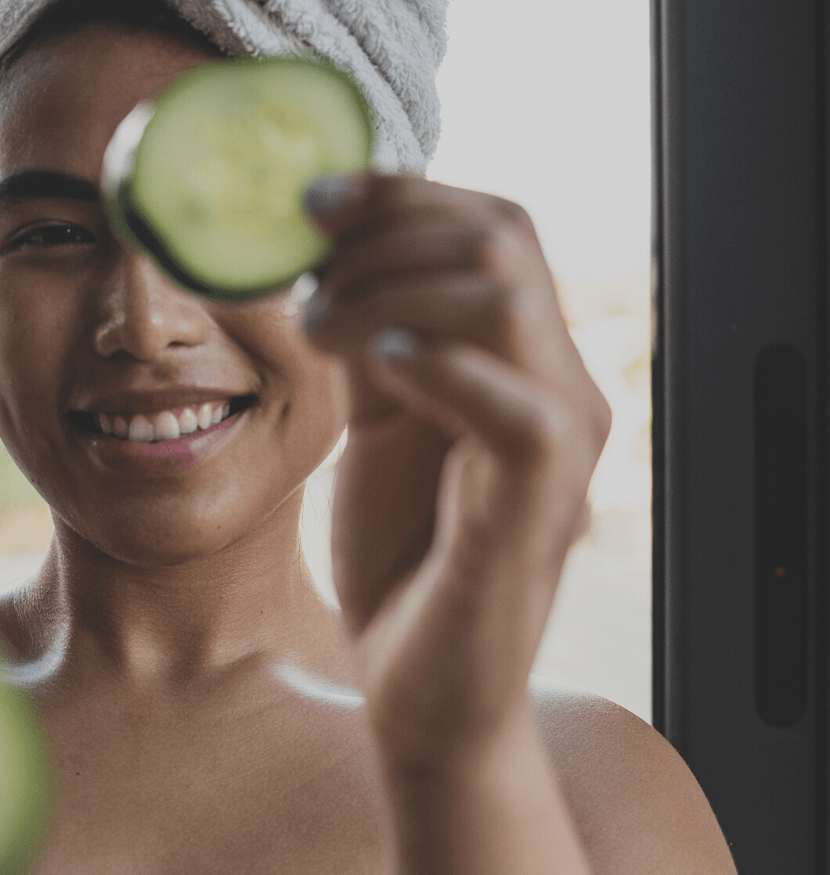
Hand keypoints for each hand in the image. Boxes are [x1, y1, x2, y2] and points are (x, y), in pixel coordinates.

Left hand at [301, 172, 610, 768]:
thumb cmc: (402, 547)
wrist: (423, 682)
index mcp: (522, 354)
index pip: (492, 223)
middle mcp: (560, 381)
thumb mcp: (376, 415)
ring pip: (504, 301)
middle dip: (384, 236)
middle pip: (502, 237)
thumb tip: (325, 244)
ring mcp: (563, 440)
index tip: (312, 201)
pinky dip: (440, 369)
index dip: (402, 192)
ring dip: (388, 294)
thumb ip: (372, 332)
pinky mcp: (541, 506)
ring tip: (324, 333)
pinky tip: (381, 368)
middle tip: (312, 284)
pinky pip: (517, 410)